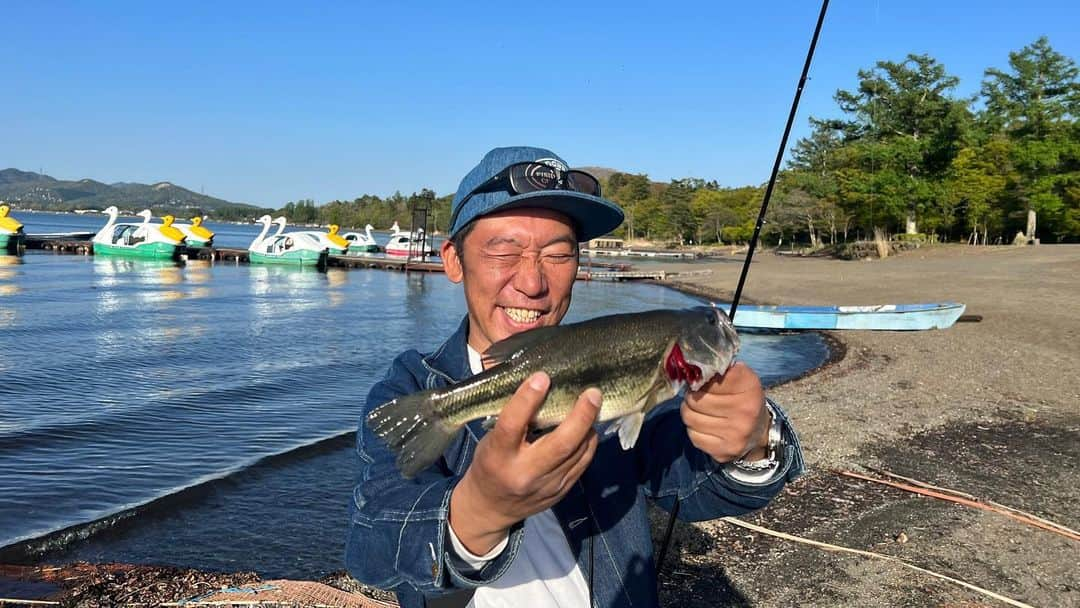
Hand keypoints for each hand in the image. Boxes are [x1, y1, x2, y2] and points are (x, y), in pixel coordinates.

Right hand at [449, 372, 599, 554]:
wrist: (491, 508)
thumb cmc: (490, 463)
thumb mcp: (491, 441)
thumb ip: (513, 419)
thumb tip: (542, 386)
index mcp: (498, 456)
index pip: (513, 424)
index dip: (527, 399)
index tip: (542, 377)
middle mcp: (524, 473)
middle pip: (560, 443)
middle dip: (581, 415)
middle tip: (592, 393)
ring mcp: (547, 486)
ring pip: (578, 451)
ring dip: (588, 425)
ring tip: (592, 403)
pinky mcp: (562, 492)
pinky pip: (583, 462)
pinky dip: (588, 441)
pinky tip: (587, 427)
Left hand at [681, 362, 770, 462]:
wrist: (759, 432)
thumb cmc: (743, 399)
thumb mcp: (739, 378)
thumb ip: (719, 369)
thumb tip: (692, 368)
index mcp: (749, 386)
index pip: (710, 376)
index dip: (700, 378)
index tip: (702, 380)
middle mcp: (745, 411)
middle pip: (695, 399)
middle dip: (691, 396)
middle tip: (697, 396)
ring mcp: (735, 434)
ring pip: (690, 417)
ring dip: (689, 412)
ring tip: (699, 410)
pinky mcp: (724, 451)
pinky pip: (693, 436)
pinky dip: (694, 430)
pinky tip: (705, 426)